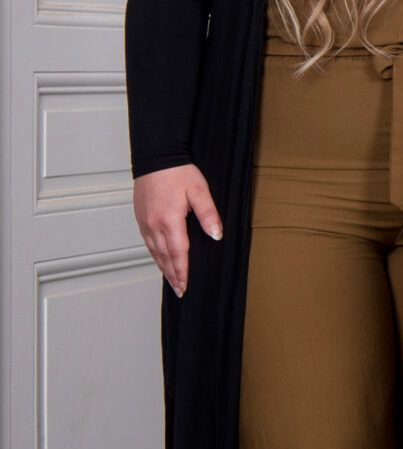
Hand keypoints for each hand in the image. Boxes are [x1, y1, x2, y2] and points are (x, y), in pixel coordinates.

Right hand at [133, 164, 220, 296]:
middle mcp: (153, 225)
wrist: (156, 158)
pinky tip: (160, 259)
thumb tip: (216, 236)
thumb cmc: (178, 173)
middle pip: (164, 256)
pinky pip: (148, 242)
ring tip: (172, 281)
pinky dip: (155, 254)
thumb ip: (208, 214)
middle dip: (173, 275)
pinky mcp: (141, 217)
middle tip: (180, 290)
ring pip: (154, 251)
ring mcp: (145, 222)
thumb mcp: (200, 191)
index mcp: (169, 221)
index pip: (178, 253)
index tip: (186, 286)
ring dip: (163, 267)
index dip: (182, 271)